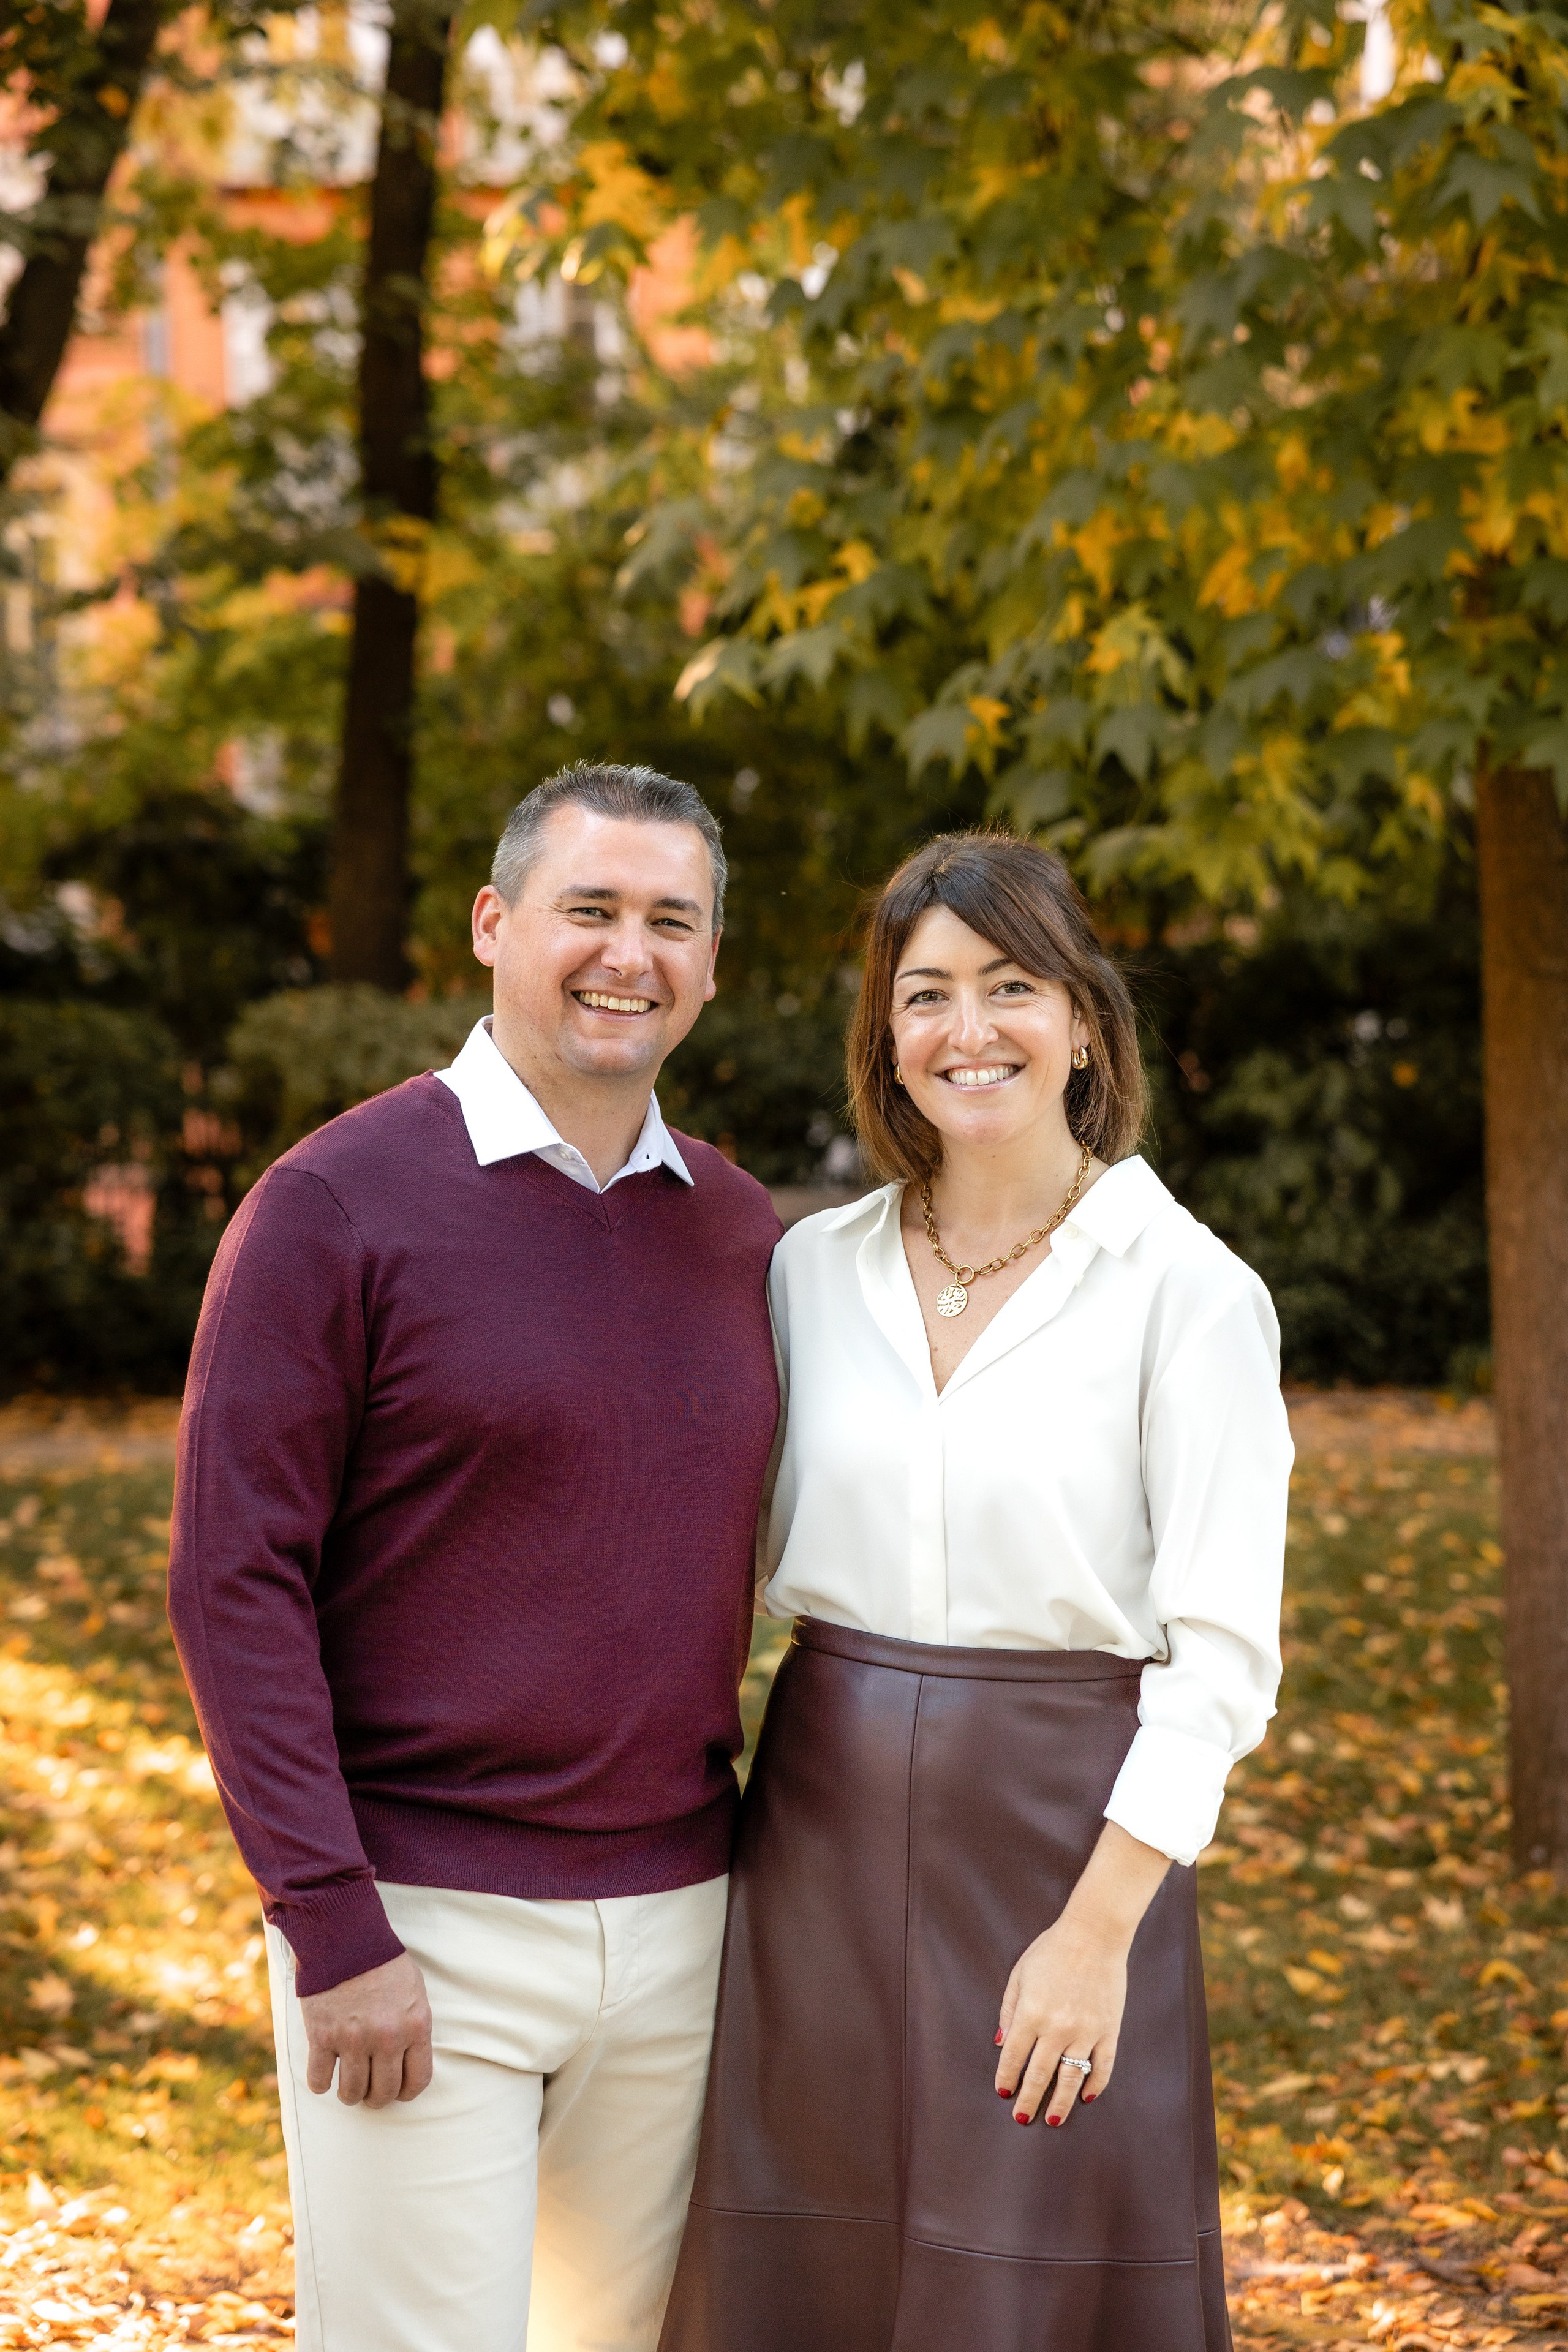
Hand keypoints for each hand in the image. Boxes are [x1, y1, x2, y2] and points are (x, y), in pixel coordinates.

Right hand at [300, 1951, 432, 2107]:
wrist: (346, 1937)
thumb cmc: (383, 1962)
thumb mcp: (413, 1991)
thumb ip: (413, 2027)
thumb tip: (410, 2061)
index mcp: (415, 2026)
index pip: (418, 2081)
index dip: (406, 2093)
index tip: (397, 2092)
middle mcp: (387, 2037)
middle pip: (384, 2092)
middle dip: (377, 2098)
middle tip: (370, 2092)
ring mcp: (353, 2039)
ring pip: (352, 2093)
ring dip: (350, 2094)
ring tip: (348, 2085)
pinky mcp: (322, 2036)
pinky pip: (319, 2080)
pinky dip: (320, 2083)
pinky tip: (324, 2074)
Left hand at [994, 1913, 1125, 2125]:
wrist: (1094, 1934)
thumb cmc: (1052, 1950)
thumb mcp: (1019, 1974)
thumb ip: (1009, 2010)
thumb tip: (1000, 2043)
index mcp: (1032, 2013)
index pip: (1013, 2056)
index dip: (1007, 2077)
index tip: (1003, 2092)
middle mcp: (1058, 2027)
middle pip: (1040, 2074)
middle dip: (1029, 2099)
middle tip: (1022, 2118)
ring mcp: (1086, 2030)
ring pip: (1071, 2077)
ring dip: (1061, 2102)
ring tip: (1053, 2120)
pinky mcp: (1109, 2029)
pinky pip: (1103, 2066)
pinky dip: (1096, 2084)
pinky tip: (1087, 2098)